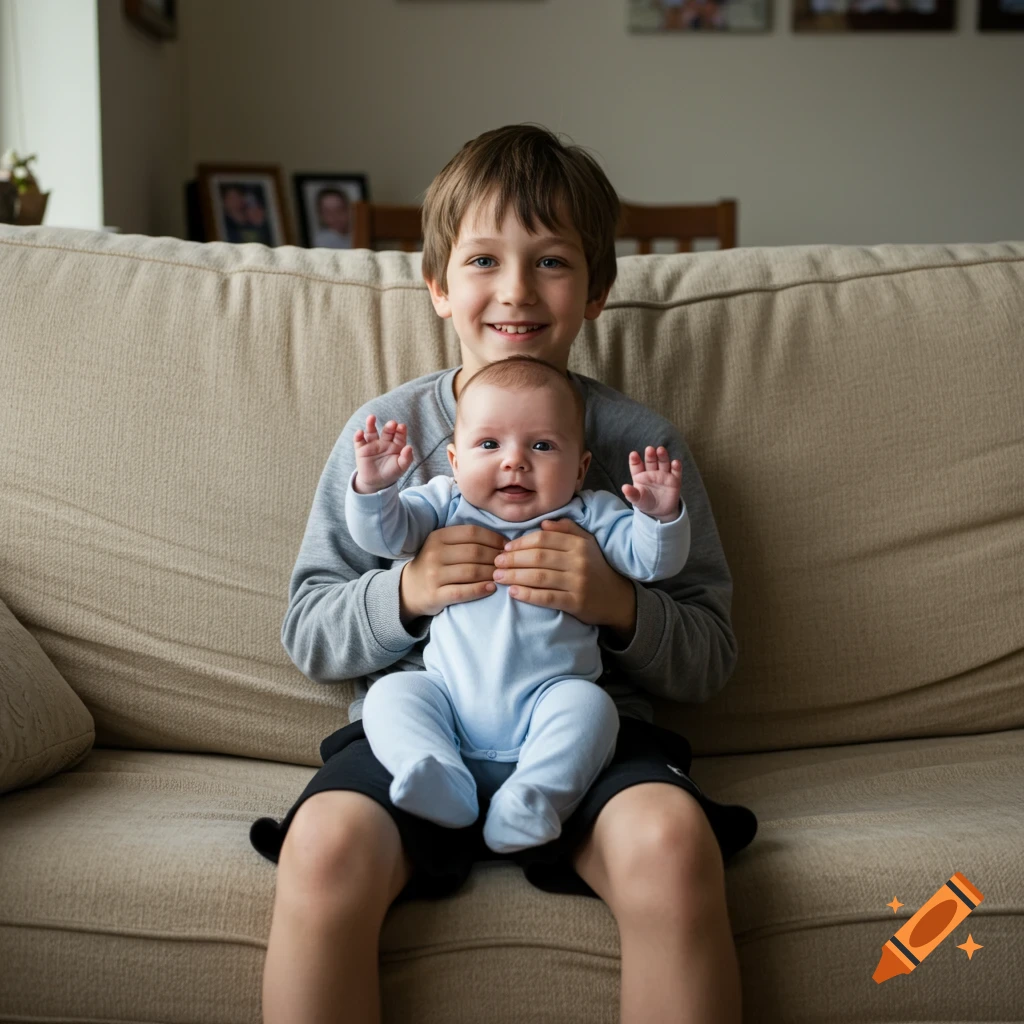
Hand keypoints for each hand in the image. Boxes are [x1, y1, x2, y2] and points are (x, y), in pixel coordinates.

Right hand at [352, 414, 413, 492]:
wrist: (376, 483)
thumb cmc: (391, 473)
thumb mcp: (401, 467)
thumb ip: (407, 458)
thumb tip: (409, 447)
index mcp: (396, 444)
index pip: (399, 435)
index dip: (401, 430)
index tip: (401, 427)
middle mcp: (385, 442)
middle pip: (387, 431)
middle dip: (389, 426)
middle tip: (392, 424)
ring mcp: (373, 444)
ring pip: (371, 431)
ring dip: (371, 424)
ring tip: (371, 417)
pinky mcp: (361, 449)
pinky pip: (359, 441)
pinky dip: (358, 436)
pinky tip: (360, 433)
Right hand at [399, 524, 507, 624]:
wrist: (409, 589)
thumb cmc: (435, 565)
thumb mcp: (444, 546)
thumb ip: (466, 541)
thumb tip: (503, 543)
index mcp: (438, 536)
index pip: (472, 532)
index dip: (493, 538)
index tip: (505, 546)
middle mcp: (434, 553)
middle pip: (474, 552)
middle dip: (495, 557)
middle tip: (507, 563)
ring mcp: (433, 575)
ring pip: (471, 572)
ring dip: (492, 573)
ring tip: (502, 575)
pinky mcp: (435, 595)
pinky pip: (463, 592)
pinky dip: (480, 590)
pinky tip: (492, 588)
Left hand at [493, 519, 636, 640]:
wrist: (616, 598)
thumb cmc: (595, 567)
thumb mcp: (587, 543)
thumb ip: (567, 530)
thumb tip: (543, 523)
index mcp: (579, 543)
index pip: (543, 539)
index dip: (521, 543)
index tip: (505, 548)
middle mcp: (579, 561)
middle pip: (538, 557)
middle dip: (513, 559)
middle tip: (496, 563)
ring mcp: (578, 582)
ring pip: (539, 577)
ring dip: (514, 576)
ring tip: (498, 577)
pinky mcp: (576, 602)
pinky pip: (546, 597)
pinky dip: (527, 595)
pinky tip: (513, 593)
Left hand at [621, 446, 681, 520]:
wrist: (660, 511)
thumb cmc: (645, 502)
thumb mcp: (637, 500)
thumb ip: (631, 494)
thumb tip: (624, 488)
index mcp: (640, 475)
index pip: (637, 465)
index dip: (635, 460)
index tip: (633, 454)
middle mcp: (652, 472)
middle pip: (651, 461)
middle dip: (650, 455)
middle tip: (649, 449)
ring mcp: (663, 474)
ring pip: (663, 463)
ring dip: (662, 456)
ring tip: (660, 450)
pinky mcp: (674, 480)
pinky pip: (676, 471)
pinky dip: (676, 467)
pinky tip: (675, 463)